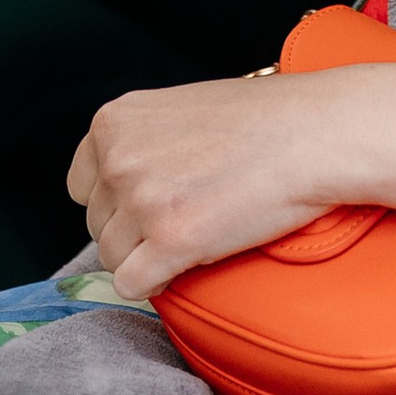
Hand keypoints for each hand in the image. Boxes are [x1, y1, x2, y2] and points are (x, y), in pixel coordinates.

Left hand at [68, 72, 361, 299]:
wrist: (314, 134)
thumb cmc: (260, 120)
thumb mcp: (177, 110)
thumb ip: (138, 141)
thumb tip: (116, 183)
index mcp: (113, 122)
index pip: (82, 186)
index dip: (116, 201)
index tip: (151, 202)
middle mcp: (119, 159)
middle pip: (97, 225)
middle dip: (134, 229)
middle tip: (184, 215)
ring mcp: (142, 201)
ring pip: (114, 258)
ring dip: (148, 256)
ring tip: (195, 232)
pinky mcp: (172, 241)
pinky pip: (134, 284)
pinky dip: (157, 282)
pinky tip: (189, 261)